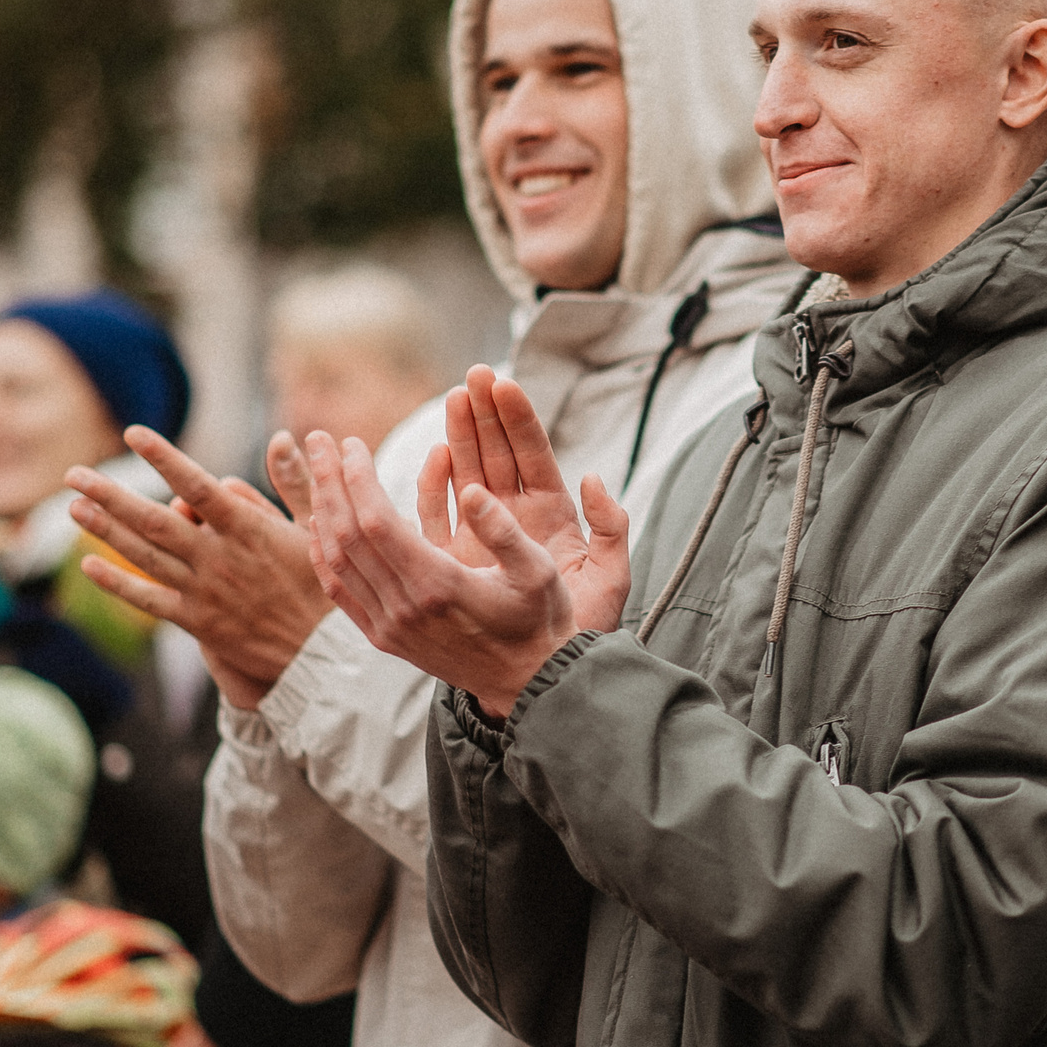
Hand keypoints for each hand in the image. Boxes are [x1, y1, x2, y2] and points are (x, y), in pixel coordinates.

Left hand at [67, 427, 333, 709]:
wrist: (322, 654)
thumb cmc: (323, 585)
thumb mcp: (318, 527)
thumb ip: (295, 481)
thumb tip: (284, 437)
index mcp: (247, 530)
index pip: (197, 485)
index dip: (163, 458)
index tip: (133, 433)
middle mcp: (218, 558)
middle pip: (153, 521)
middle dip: (110, 495)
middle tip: (74, 474)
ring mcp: (203, 591)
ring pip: (144, 556)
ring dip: (105, 530)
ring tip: (73, 505)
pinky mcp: (196, 621)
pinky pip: (148, 599)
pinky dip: (116, 583)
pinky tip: (88, 566)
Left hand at [304, 367, 628, 718]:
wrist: (527, 683)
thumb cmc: (540, 620)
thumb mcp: (539, 571)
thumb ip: (503, 530)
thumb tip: (471, 489)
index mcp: (439, 585)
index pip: (377, 521)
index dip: (358, 478)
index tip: (351, 443)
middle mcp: (405, 608)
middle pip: (347, 535)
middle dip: (330, 482)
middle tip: (320, 439)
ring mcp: (389, 627)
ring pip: (336, 560)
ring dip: (322, 510)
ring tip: (317, 469)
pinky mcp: (384, 638)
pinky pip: (339, 590)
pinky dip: (322, 551)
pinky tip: (319, 522)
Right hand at [432, 369, 630, 631]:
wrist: (549, 672)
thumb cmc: (583, 626)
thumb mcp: (611, 576)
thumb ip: (611, 528)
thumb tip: (596, 478)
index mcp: (553, 515)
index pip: (533, 455)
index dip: (519, 419)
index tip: (504, 384)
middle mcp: (517, 518)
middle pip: (498, 453)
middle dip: (485, 414)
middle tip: (473, 374)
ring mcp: (484, 534)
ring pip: (469, 473)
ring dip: (461, 435)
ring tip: (452, 397)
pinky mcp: (457, 557)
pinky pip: (441, 513)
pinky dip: (437, 485)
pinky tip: (435, 456)